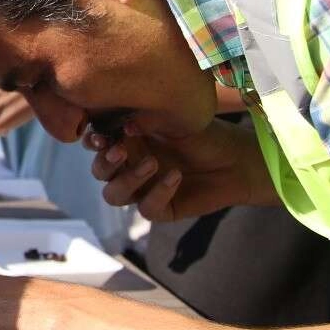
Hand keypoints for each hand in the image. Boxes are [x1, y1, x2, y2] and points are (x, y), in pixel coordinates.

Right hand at [84, 118, 274, 221]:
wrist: (237, 160)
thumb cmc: (204, 135)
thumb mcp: (171, 120)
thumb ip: (142, 122)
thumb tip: (120, 125)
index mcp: (127, 141)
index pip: (97, 144)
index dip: (92, 143)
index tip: (99, 137)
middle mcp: (131, 166)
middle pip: (100, 172)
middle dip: (105, 163)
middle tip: (121, 150)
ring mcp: (143, 189)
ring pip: (114, 195)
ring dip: (128, 180)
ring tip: (153, 164)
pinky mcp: (161, 208)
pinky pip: (146, 208)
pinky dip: (158, 192)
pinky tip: (176, 177)